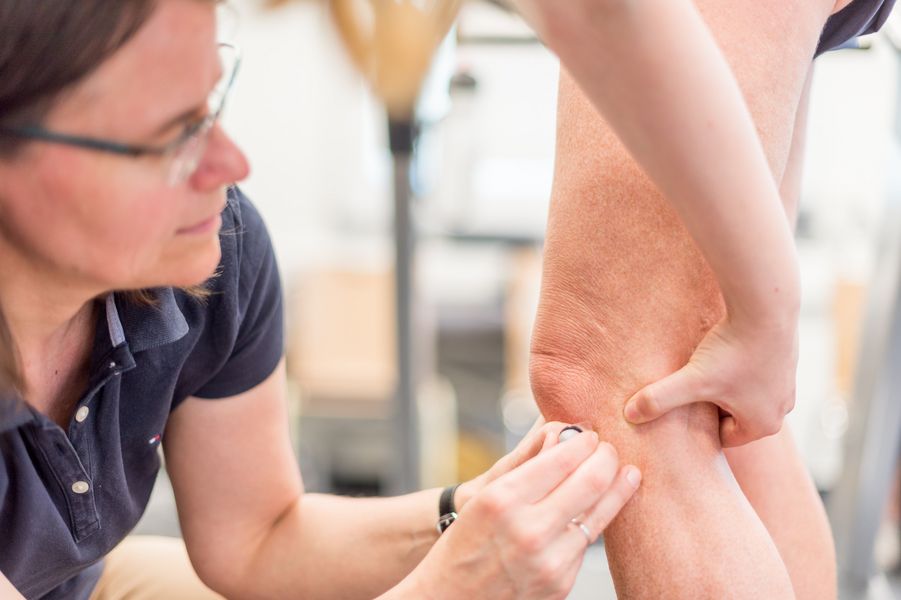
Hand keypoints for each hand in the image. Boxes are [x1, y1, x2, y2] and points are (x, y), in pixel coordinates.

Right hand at [400, 427, 640, 599]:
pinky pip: (586, 543)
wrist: (451, 599)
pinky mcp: (561, 582)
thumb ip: (528, 468)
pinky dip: (594, 520)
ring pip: (600, 513)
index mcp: (503, 500)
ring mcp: (548, 560)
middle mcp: (528, 529)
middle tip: (609, 449)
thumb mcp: (485, 498)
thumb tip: (565, 438)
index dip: (585, 441)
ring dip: (616, 487)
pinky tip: (598, 508)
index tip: (590, 435)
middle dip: (607, 457)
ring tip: (625, 473)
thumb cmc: (464, 543)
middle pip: (592, 480)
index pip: (563, 458)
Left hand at [623, 314, 797, 446]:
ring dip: (725, 384)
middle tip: (692, 386)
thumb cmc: (733, 351)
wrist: (766, 307)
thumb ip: (659, 400)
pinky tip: (724, 349)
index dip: (700, 424)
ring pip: (744, 393)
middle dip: (712, 405)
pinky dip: (739, 365)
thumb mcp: (691, 380)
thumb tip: (629, 416)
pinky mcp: (785, 359)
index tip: (684, 406)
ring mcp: (787, 384)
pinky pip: (755, 372)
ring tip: (708, 367)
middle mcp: (781, 409)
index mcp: (763, 425)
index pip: (724, 439)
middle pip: (734, 416)